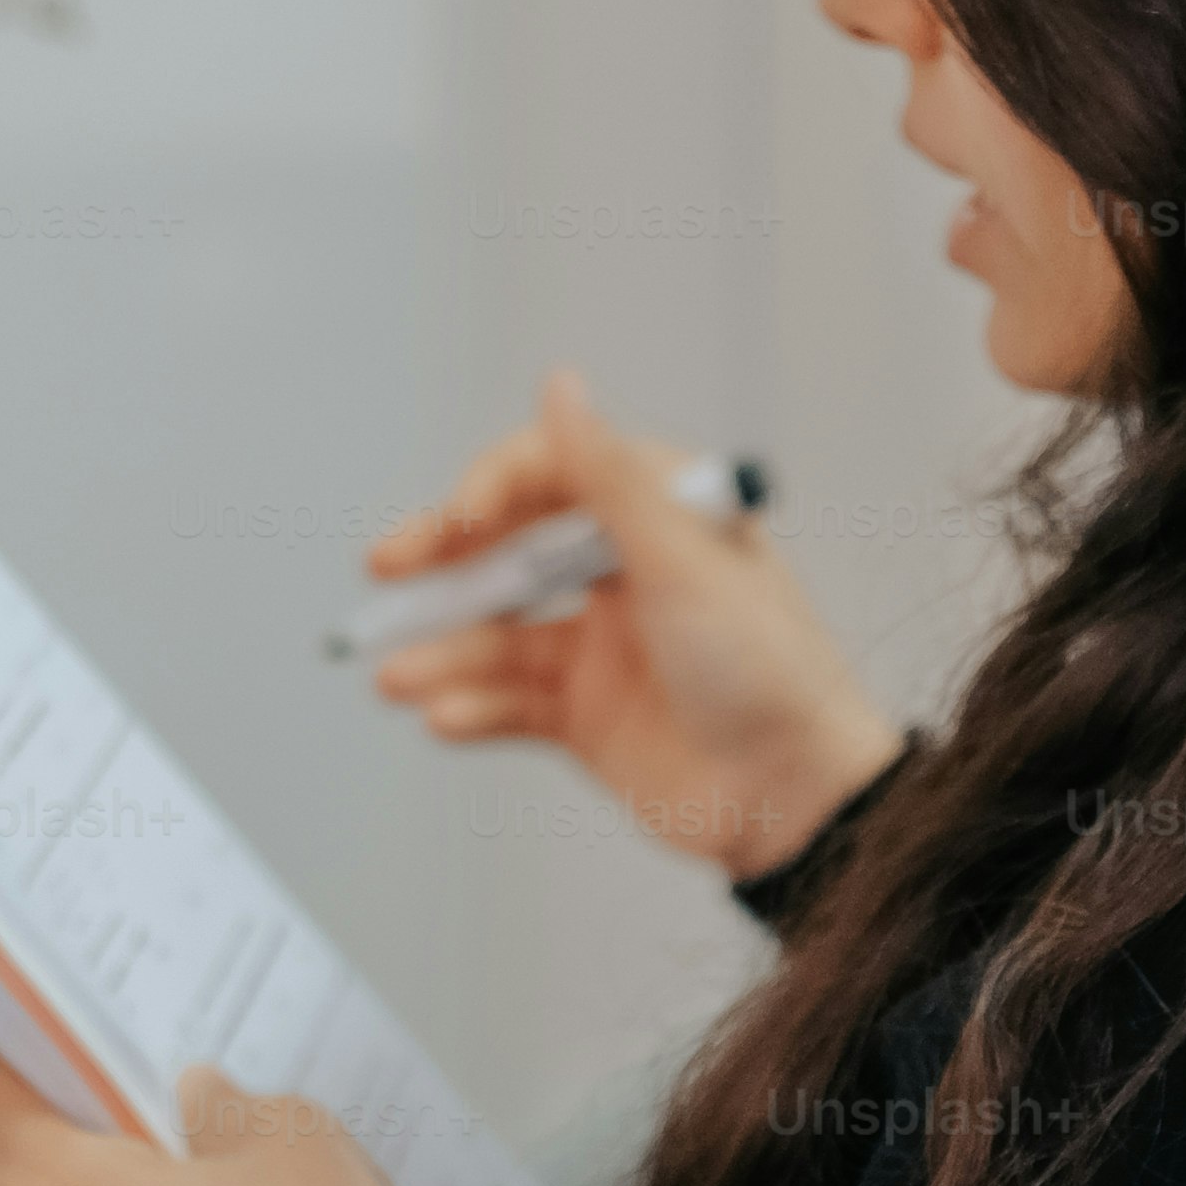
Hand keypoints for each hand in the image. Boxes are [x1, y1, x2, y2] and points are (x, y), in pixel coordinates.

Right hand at [365, 371, 904, 877]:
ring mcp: (601, 649)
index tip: (458, 521)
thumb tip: (562, 387)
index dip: (495, 489)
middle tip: (388, 574)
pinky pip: (510, 704)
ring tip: (399, 677)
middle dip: (443, 566)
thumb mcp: (684, 561)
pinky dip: (473, 707)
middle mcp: (623, 576)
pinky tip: (444, 714)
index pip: (553, 476)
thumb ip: (609, 477)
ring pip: (499, 636)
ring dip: (446, 651)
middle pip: (509, 553)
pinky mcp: (586, 718)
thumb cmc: (770, 670)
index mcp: (658, 520)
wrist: (797, 798)